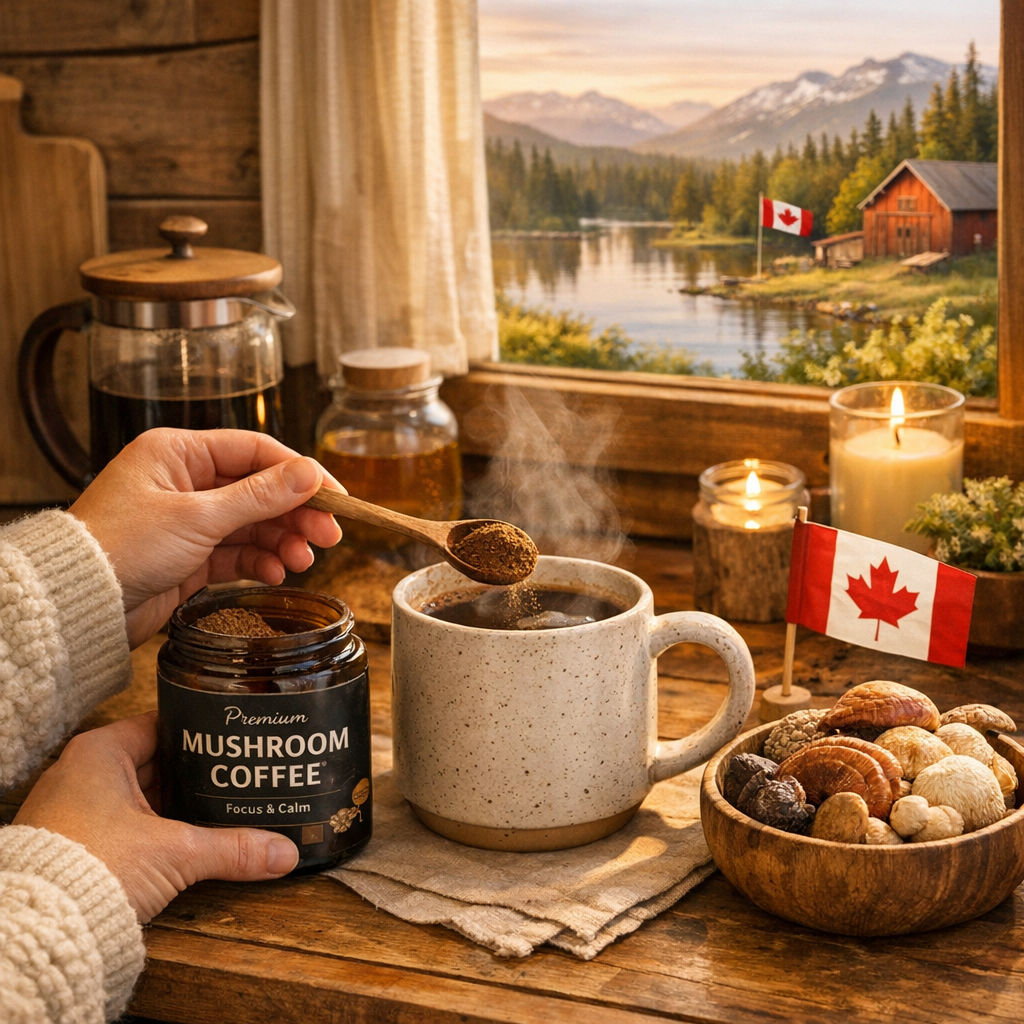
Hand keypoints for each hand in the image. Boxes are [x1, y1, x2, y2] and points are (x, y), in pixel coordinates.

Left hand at [13, 713, 298, 922]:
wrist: (38, 930)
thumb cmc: (92, 867)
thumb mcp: (175, 852)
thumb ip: (232, 848)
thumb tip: (283, 852)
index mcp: (100, 753)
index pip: (160, 725)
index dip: (199, 729)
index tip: (232, 734)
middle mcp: (82, 774)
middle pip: (153, 762)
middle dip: (195, 772)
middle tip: (238, 771)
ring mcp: (75, 810)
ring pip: (139, 797)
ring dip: (176, 805)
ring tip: (222, 804)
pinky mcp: (75, 844)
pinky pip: (125, 824)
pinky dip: (155, 829)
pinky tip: (186, 839)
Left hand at [70, 428, 343, 647]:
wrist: (81, 604)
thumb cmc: (120, 546)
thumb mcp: (198, 517)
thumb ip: (259, 496)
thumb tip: (309, 474)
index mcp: (178, 453)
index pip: (255, 451)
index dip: (299, 473)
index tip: (334, 495)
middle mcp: (185, 481)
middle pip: (260, 490)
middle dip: (296, 514)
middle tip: (329, 535)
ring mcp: (189, 519)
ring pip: (253, 524)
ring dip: (282, 541)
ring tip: (302, 561)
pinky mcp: (190, 555)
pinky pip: (238, 552)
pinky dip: (260, 561)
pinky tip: (276, 572)